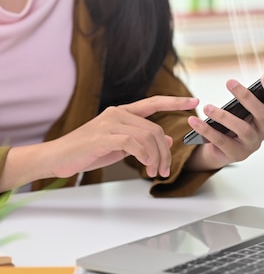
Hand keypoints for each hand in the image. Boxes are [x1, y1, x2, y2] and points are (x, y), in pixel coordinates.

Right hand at [49, 96, 198, 177]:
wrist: (58, 157)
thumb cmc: (89, 151)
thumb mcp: (121, 146)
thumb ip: (143, 141)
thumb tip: (168, 141)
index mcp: (122, 113)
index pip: (153, 103)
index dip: (175, 102)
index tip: (194, 101)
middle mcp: (118, 113)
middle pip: (155, 129)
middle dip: (165, 152)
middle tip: (164, 170)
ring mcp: (110, 123)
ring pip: (148, 137)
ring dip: (156, 158)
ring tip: (154, 172)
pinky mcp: (103, 136)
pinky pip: (134, 143)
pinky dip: (144, 155)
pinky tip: (144, 164)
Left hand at [186, 73, 263, 169]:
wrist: (224, 147)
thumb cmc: (241, 120)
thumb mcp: (253, 106)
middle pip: (261, 114)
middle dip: (247, 97)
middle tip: (230, 82)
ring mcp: (252, 144)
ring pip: (243, 129)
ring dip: (224, 117)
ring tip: (207, 107)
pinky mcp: (236, 154)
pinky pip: (221, 141)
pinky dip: (207, 130)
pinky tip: (194, 121)